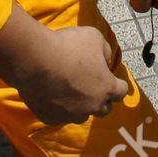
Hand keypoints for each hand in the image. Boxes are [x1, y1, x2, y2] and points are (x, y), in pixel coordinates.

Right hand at [10, 25, 128, 125]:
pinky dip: (59, 107)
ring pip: (81, 115)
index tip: (111, 79)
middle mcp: (92, 106)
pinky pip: (59, 115)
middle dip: (101, 99)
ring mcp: (70, 115)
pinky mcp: (50, 119)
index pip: (122, 92)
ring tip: (70, 91)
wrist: (35, 60)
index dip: (118, 84)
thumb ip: (105, 52)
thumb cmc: (69, 46)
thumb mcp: (95, 38)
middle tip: (92, 85)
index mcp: (107, 88)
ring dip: (80, 105)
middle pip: (104, 109)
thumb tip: (105, 61)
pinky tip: (52, 94)